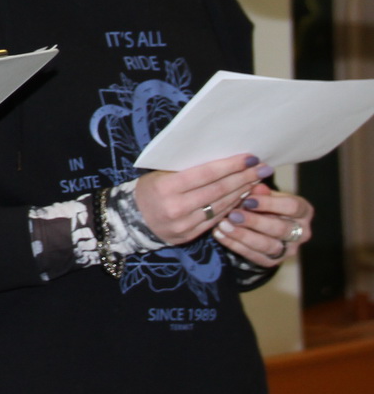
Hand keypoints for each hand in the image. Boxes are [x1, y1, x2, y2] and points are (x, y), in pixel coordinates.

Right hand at [134, 154, 268, 244]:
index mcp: (166, 186)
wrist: (132, 218)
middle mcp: (176, 207)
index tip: (250, 158)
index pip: (205, 174)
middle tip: (263, 168)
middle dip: (243, 178)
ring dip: (242, 192)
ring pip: (220, 206)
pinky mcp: (189, 235)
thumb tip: (222, 159)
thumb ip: (187, 169)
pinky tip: (243, 198)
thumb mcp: (161, 173)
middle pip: (218, 190)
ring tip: (257, 181)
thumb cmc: (150, 188)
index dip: (230, 166)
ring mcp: (183, 224)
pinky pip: (216, 219)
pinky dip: (231, 207)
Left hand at [213, 183, 312, 267]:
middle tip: (232, 214)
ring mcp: (288, 250)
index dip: (270, 203)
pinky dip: (234, 245)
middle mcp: (301, 233)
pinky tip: (219, 234)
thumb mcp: (264, 194)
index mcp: (303, 211)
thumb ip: (260, 191)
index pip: (292, 207)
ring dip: (242, 235)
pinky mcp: (272, 261)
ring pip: (267, 245)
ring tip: (223, 225)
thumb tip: (255, 185)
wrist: (262, 227)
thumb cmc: (264, 204)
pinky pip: (253, 255)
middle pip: (280, 229)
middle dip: (254, 222)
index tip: (248, 199)